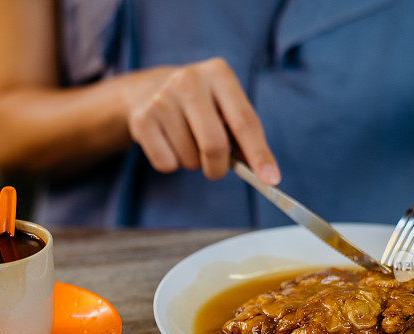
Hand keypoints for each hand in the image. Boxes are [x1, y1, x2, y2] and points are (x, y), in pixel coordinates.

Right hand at [123, 58, 279, 184]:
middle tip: (217, 170)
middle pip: (214, 144)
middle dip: (219, 167)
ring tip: (187, 142)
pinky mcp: (141, 119)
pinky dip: (172, 163)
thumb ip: (244, 137)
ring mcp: (162, 99)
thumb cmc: (201, 106)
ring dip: (193, 162)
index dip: (259, 154)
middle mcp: (189, 80)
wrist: (147, 91)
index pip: (245, 121)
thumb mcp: (225, 108)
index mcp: (219, 73)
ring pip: (189, 158)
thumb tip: (265, 175)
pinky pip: (166, 164)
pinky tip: (168, 142)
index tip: (271, 180)